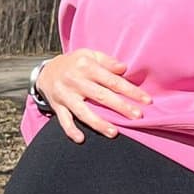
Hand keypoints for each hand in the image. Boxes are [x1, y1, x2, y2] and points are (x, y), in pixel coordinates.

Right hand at [37, 50, 151, 142]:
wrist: (46, 71)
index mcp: (86, 66)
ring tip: (114, 132)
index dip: (130, 91)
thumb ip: (107, 61)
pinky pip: (64, 120)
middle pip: (101, 96)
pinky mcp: (57, 106)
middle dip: (120, 107)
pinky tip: (81, 139)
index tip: (146, 101)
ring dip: (99, 123)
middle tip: (137, 116)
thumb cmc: (75, 64)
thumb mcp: (90, 55)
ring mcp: (65, 95)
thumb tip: (124, 68)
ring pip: (83, 111)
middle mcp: (75, 81)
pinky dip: (71, 130)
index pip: (112, 80)